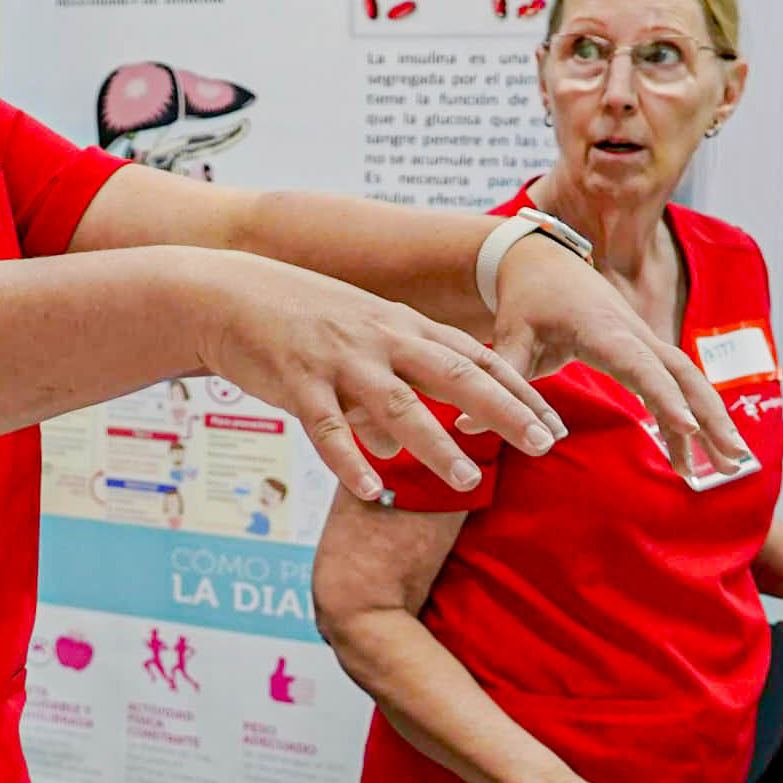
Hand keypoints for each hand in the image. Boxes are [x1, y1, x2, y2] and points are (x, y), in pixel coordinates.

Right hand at [192, 254, 564, 504]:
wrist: (227, 294)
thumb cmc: (299, 320)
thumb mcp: (357, 344)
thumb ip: (385, 391)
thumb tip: (397, 443)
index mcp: (403, 327)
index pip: (476, 358)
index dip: (519, 391)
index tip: (555, 424)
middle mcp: (381, 339)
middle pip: (455, 376)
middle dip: (504, 411)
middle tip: (545, 445)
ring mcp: (340, 359)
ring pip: (397, 404)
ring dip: (435, 443)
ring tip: (469, 480)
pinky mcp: (297, 380)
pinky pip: (325, 427)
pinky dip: (348, 459)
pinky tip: (369, 488)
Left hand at [489, 243, 745, 482]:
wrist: (541, 260)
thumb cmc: (525, 300)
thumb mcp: (509, 337)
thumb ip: (500, 379)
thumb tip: (468, 427)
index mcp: (604, 329)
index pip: (641, 367)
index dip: (665, 399)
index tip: (686, 429)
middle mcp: (635, 333)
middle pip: (683, 376)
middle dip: (709, 418)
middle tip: (733, 461)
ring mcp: (646, 340)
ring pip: (690, 381)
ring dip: (712, 420)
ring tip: (732, 464)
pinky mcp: (646, 349)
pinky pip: (678, 384)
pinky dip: (693, 415)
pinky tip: (701, 452)